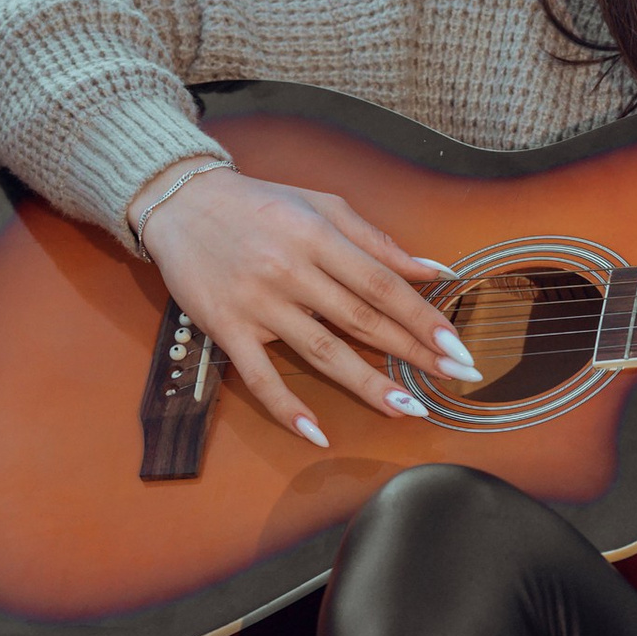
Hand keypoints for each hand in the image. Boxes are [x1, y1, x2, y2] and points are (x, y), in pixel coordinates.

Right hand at [136, 166, 475, 448]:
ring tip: (407, 408)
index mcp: (317, 235)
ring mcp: (257, 302)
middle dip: (412, 352)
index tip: (455, 345)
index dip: (422, 317)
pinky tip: (317, 432)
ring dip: (367, 384)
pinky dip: (287, 406)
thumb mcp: (320, 205)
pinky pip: (259, 376)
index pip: (381, 283)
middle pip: (360, 319)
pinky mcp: (225, 328)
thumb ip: (376, 240)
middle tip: (453, 379)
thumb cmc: (259, 205)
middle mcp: (290, 269)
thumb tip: (433, 269)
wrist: (181, 202)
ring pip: (320, 351)